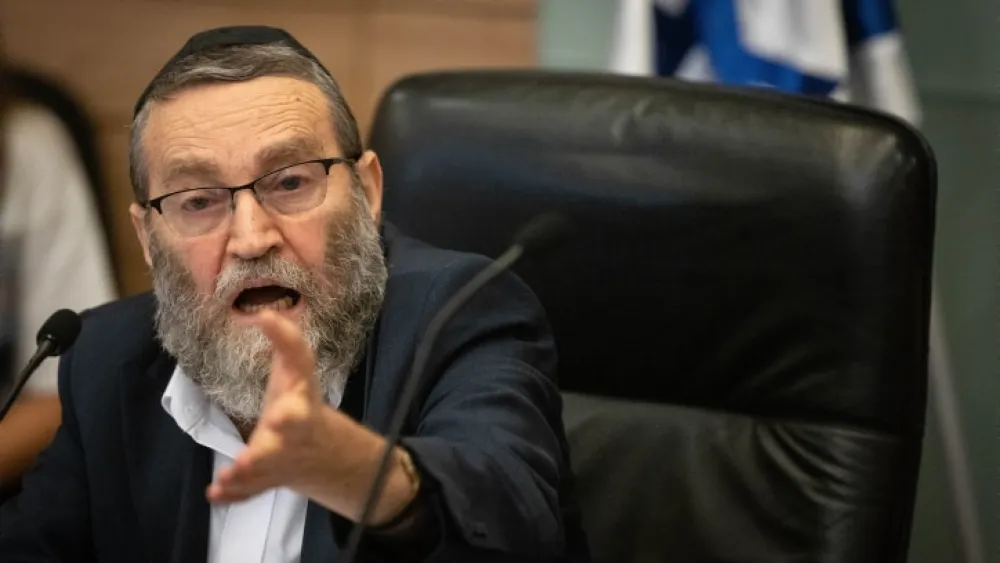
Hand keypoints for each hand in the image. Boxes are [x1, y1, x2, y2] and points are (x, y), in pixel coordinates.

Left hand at [205, 309, 417, 523]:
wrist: (319, 449)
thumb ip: (286, 341)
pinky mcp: (267, 479)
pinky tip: (216, 494)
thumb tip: (265, 312)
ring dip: (246, 476)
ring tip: (226, 478)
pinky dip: (235, 495)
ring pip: (264, 472)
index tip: (274, 406)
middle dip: (268, 447)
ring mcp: (280, 461)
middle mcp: (292, 435)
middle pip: (283, 443)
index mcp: (300, 405)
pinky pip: (252, 491)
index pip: (298, 396)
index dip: (287, 404)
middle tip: (250, 453)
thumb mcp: (297, 369)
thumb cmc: (299, 399)